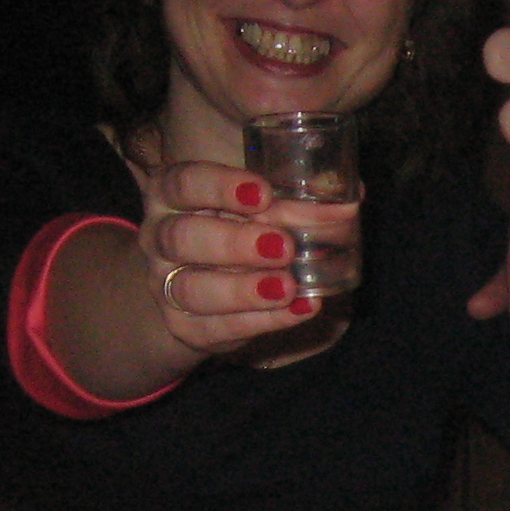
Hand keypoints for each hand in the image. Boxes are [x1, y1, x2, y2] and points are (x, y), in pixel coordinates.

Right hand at [131, 159, 358, 355]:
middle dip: (234, 242)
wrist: (199, 288)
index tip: (264, 193)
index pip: (182, 182)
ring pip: (192, 288)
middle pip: (182, 237)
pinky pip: (215, 328)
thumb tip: (350, 196)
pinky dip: (261, 321)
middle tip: (284, 246)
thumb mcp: (258, 207)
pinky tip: (298, 309)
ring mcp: (165, 285)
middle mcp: (160, 237)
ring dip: (243, 289)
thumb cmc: (236, 228)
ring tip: (288, 285)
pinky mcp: (184, 326)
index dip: (219, 186)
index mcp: (172, 195)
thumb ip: (296, 198)